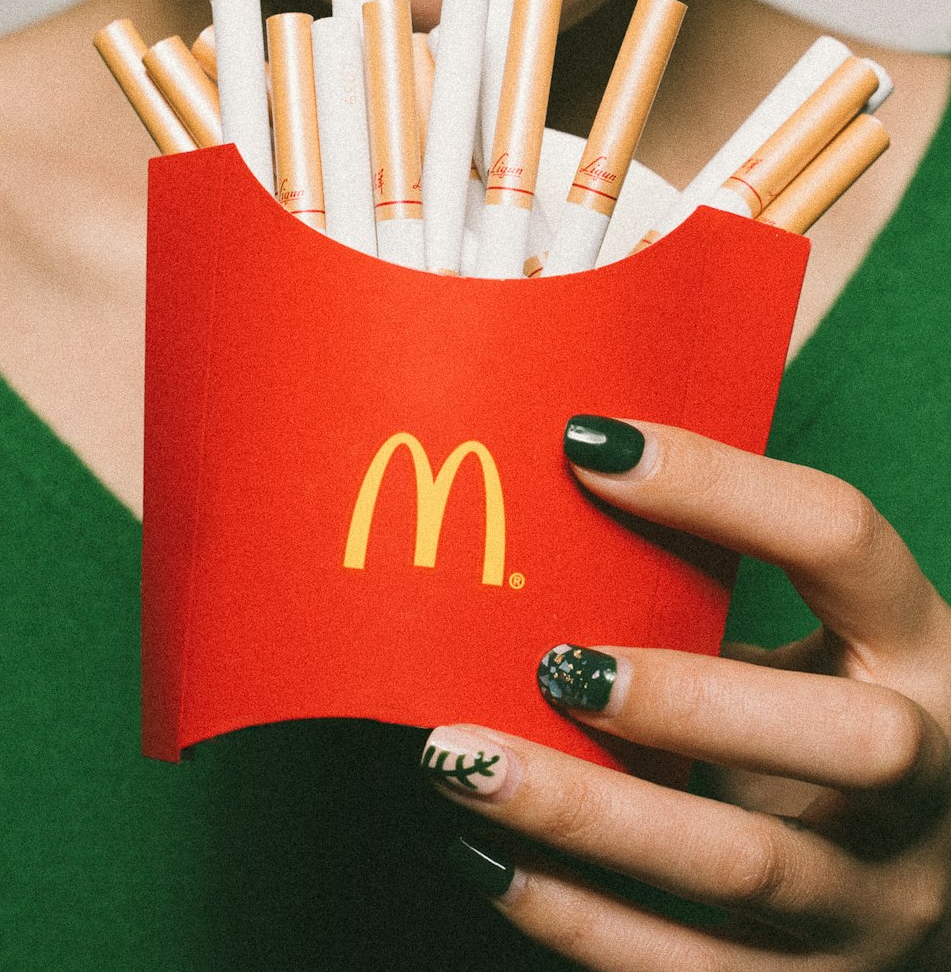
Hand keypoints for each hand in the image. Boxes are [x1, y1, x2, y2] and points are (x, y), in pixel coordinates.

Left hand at [420, 417, 950, 970]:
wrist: (917, 874)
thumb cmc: (826, 722)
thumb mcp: (810, 649)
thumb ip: (711, 600)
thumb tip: (535, 523)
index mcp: (921, 650)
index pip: (841, 536)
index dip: (718, 484)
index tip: (584, 445)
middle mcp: (931, 775)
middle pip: (848, 739)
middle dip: (684, 699)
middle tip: (549, 661)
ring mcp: (884, 897)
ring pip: (742, 867)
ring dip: (586, 813)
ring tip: (461, 760)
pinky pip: (688, 968)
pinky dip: (574, 915)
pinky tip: (485, 857)